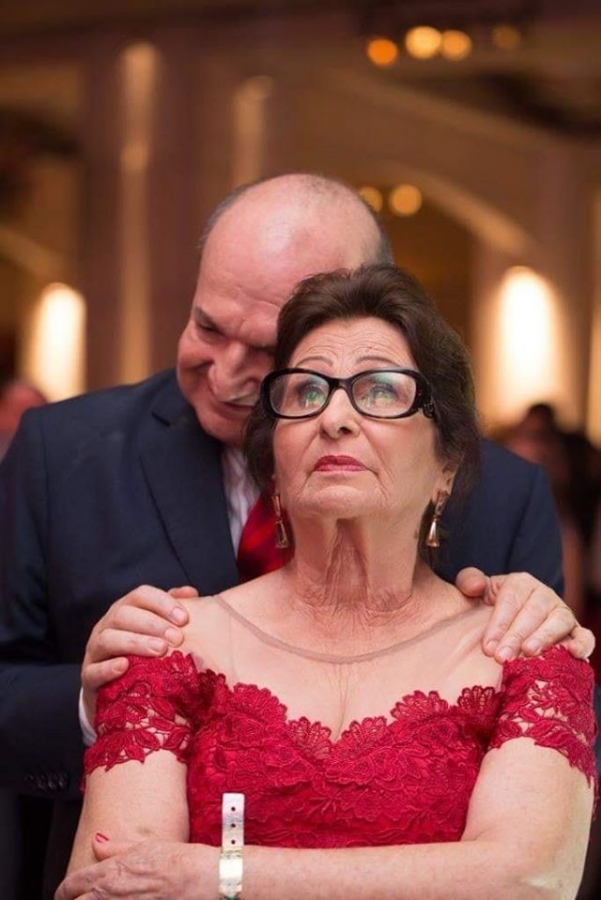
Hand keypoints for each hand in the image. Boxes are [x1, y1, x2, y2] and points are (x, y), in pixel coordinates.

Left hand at [55, 834, 215, 899]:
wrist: (201, 880)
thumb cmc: (178, 861)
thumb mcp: (145, 846)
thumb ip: (116, 847)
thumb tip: (97, 841)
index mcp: (110, 873)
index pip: (71, 885)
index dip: (63, 890)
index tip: (64, 892)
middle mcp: (110, 895)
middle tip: (77, 898)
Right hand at [82, 585, 196, 723]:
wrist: (115, 690)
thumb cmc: (142, 654)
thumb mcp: (157, 630)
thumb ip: (172, 610)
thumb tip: (191, 593)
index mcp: (125, 609)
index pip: (141, 595)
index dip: (162, 603)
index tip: (184, 618)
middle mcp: (107, 625)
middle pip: (124, 614)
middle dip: (152, 624)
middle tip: (177, 638)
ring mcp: (95, 650)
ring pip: (108, 639)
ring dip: (135, 643)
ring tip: (160, 650)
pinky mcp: (88, 675)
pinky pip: (94, 670)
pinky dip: (108, 668)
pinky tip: (124, 667)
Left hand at [456, 567, 594, 662]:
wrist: (502, 629)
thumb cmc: (487, 611)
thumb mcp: (474, 594)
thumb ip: (469, 581)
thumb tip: (476, 585)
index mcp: (520, 583)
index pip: (510, 601)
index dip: (498, 624)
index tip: (487, 647)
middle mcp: (543, 595)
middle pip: (533, 612)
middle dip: (516, 636)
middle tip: (502, 657)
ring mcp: (561, 613)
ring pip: (559, 621)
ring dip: (544, 638)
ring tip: (529, 653)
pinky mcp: (575, 632)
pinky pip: (584, 636)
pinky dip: (582, 644)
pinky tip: (571, 653)